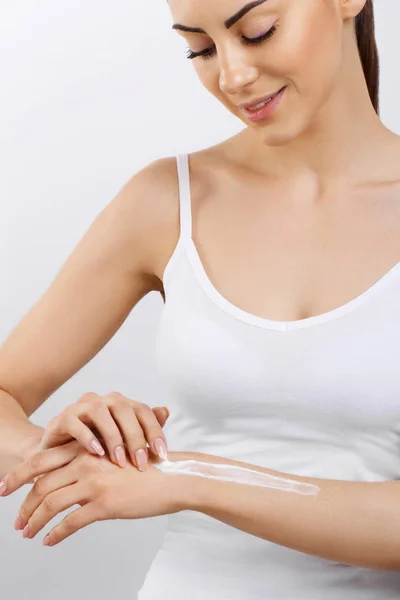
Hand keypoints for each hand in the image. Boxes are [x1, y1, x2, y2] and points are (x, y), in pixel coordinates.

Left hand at [7, 446, 182, 546]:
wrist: (173, 476)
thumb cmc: (146, 468)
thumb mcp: (115, 456)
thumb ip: (91, 463)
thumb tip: (70, 478)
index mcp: (87, 449)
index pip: (43, 461)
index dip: (20, 475)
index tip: (6, 488)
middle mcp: (85, 463)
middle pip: (41, 484)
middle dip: (23, 504)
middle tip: (15, 521)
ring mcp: (94, 483)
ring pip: (50, 504)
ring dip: (34, 522)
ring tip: (27, 533)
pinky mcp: (104, 504)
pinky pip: (70, 522)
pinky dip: (55, 534)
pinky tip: (49, 541)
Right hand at [39, 392, 169, 469]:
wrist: (60, 458)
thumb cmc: (97, 450)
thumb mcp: (123, 444)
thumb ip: (144, 429)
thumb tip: (166, 410)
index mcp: (121, 405)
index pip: (143, 410)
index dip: (155, 431)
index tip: (162, 455)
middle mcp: (103, 401)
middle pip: (123, 408)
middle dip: (135, 436)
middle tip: (140, 463)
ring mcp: (81, 407)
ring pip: (99, 411)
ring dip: (112, 436)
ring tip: (119, 461)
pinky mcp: (61, 418)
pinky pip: (74, 422)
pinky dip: (87, 437)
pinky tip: (97, 453)